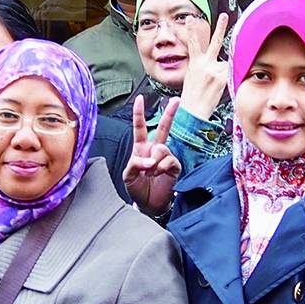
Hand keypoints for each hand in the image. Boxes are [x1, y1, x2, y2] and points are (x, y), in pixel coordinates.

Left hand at [121, 95, 182, 216]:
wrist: (149, 205)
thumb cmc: (137, 189)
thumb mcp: (128, 175)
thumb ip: (135, 163)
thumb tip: (150, 160)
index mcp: (141, 148)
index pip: (139, 127)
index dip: (139, 113)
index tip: (140, 98)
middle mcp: (154, 150)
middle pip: (163, 128)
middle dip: (170, 113)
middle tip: (176, 100)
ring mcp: (166, 157)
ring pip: (161, 149)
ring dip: (154, 162)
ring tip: (150, 173)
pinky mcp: (174, 166)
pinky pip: (169, 161)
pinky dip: (161, 168)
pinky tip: (158, 175)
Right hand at [177, 12, 229, 120]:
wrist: (192, 112)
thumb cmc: (192, 98)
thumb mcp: (191, 78)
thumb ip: (201, 68)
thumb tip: (213, 64)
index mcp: (195, 64)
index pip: (193, 43)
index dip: (190, 30)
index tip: (190, 18)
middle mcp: (204, 64)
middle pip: (215, 42)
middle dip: (220, 27)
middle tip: (224, 15)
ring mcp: (213, 70)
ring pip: (228, 64)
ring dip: (228, 73)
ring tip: (218, 86)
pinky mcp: (222, 78)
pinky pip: (233, 73)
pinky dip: (234, 77)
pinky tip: (227, 85)